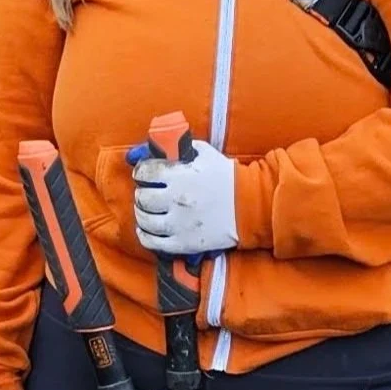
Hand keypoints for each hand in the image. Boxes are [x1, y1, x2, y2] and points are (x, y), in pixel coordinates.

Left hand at [132, 138, 237, 254]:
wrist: (250, 206)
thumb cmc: (227, 178)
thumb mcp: (205, 154)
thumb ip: (182, 148)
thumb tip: (162, 146)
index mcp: (179, 176)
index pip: (145, 172)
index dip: (140, 172)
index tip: (141, 174)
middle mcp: (176, 200)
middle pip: (143, 197)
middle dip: (141, 193)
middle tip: (145, 193)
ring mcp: (179, 223)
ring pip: (145, 220)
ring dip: (141, 214)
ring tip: (146, 210)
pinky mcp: (184, 243)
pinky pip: (154, 242)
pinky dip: (144, 236)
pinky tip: (145, 230)